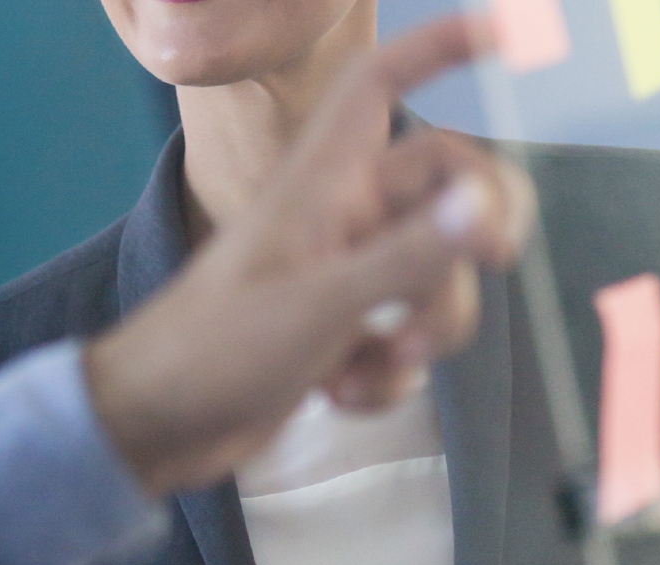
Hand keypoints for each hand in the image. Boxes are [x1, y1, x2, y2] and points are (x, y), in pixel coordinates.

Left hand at [85, 14, 535, 497]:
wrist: (152, 429)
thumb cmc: (210, 353)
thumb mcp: (316, 306)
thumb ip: (406, 259)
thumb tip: (482, 209)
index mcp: (322, 184)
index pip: (382, 84)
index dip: (439, 47)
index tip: (507, 31)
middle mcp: (339, 220)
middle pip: (449, 189)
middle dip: (475, 232)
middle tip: (492, 259)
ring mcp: (342, 278)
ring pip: (438, 277)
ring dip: (430, 327)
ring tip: (373, 362)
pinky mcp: (340, 335)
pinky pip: (403, 341)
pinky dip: (387, 376)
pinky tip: (338, 395)